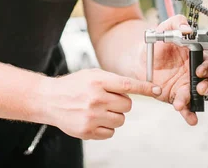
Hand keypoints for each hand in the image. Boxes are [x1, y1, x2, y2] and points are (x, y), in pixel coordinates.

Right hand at [44, 68, 161, 139]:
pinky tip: (94, 119)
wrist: (50, 99)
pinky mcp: (87, 131)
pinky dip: (106, 128)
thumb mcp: (92, 74)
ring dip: (114, 116)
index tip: (157, 90)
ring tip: (99, 110)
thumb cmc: (73, 86)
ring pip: (121, 120)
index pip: (128, 85)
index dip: (145, 88)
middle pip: (127, 105)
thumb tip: (136, 89)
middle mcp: (96, 98)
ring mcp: (92, 116)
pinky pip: (110, 133)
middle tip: (107, 100)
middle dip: (121, 103)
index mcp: (98, 81)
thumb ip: (113, 80)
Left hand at [146, 14, 207, 125]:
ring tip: (181, 103)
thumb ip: (176, 23)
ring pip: (198, 95)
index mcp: (195, 55)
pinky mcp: (178, 96)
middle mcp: (195, 71)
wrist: (139, 58)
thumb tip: (188, 29)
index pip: (207, 61)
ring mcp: (187, 85)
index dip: (207, 67)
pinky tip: (191, 119)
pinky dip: (190, 114)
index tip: (199, 70)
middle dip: (206, 86)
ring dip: (195, 101)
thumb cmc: (156, 42)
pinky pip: (187, 106)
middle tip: (198, 88)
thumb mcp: (164, 28)